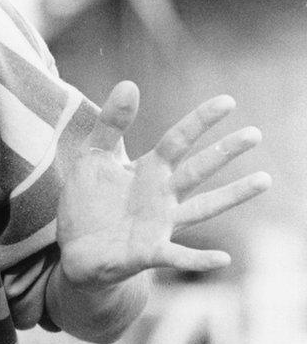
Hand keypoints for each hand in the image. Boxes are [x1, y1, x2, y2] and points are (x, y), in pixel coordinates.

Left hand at [58, 81, 270, 286]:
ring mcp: (160, 224)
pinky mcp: (148, 252)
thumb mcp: (93, 157)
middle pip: (197, 169)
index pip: (177, 140)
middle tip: (254, 133)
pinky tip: (223, 258)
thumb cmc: (90, 202)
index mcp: (149, 170)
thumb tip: (130, 84)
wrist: (78, 250)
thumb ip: (109, 124)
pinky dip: (198, 259)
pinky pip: (177, 256)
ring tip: (264, 180)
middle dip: (223, 151)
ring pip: (202, 208)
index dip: (199, 121)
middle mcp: (163, 196)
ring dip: (231, 196)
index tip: (228, 101)